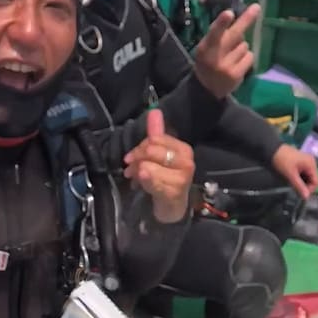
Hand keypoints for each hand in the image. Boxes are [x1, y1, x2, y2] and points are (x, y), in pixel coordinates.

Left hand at [123, 108, 193, 222]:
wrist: (172, 207)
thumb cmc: (165, 179)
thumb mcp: (160, 155)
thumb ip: (157, 133)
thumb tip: (154, 110)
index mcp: (183, 149)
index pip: (154, 138)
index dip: (140, 147)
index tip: (133, 157)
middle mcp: (186, 162)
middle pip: (150, 150)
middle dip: (137, 159)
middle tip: (131, 169)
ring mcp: (181, 178)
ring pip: (147, 165)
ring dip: (137, 173)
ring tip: (136, 179)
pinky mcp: (174, 192)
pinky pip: (150, 180)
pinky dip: (143, 182)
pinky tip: (141, 185)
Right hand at [194, 4, 260, 98]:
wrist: (207, 89)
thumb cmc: (208, 61)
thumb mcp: (207, 47)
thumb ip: (218, 35)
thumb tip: (239, 18)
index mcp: (206, 46)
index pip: (214, 32)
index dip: (221, 23)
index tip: (229, 13)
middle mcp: (216, 56)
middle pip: (235, 34)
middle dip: (246, 19)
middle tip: (257, 7)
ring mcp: (227, 66)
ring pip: (244, 45)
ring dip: (241, 48)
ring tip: (231, 57)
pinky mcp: (236, 74)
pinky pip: (249, 57)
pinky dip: (246, 58)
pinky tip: (237, 64)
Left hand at [271, 144, 317, 199]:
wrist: (271, 149)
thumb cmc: (282, 160)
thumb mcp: (290, 175)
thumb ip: (299, 186)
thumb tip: (306, 197)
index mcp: (311, 164)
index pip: (316, 182)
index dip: (310, 190)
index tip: (300, 194)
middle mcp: (311, 163)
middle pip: (312, 180)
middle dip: (305, 186)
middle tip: (295, 189)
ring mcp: (306, 162)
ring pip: (307, 178)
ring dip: (301, 183)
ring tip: (292, 184)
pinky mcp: (300, 163)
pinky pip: (303, 174)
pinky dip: (298, 178)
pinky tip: (292, 179)